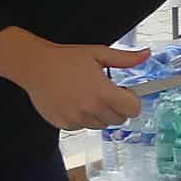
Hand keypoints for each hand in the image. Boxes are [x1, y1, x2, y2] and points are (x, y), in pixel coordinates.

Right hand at [0, 26, 145, 130]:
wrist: (35, 66)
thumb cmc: (66, 58)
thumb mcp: (98, 53)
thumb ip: (125, 59)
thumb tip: (146, 55)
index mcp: (104, 93)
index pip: (133, 110)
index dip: (132, 100)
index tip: (124, 91)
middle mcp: (92, 109)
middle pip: (119, 119)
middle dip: (117, 107)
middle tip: (106, 92)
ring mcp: (77, 119)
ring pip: (101, 125)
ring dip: (100, 114)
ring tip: (88, 95)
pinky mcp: (64, 125)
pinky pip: (83, 126)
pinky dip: (83, 118)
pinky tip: (75, 102)